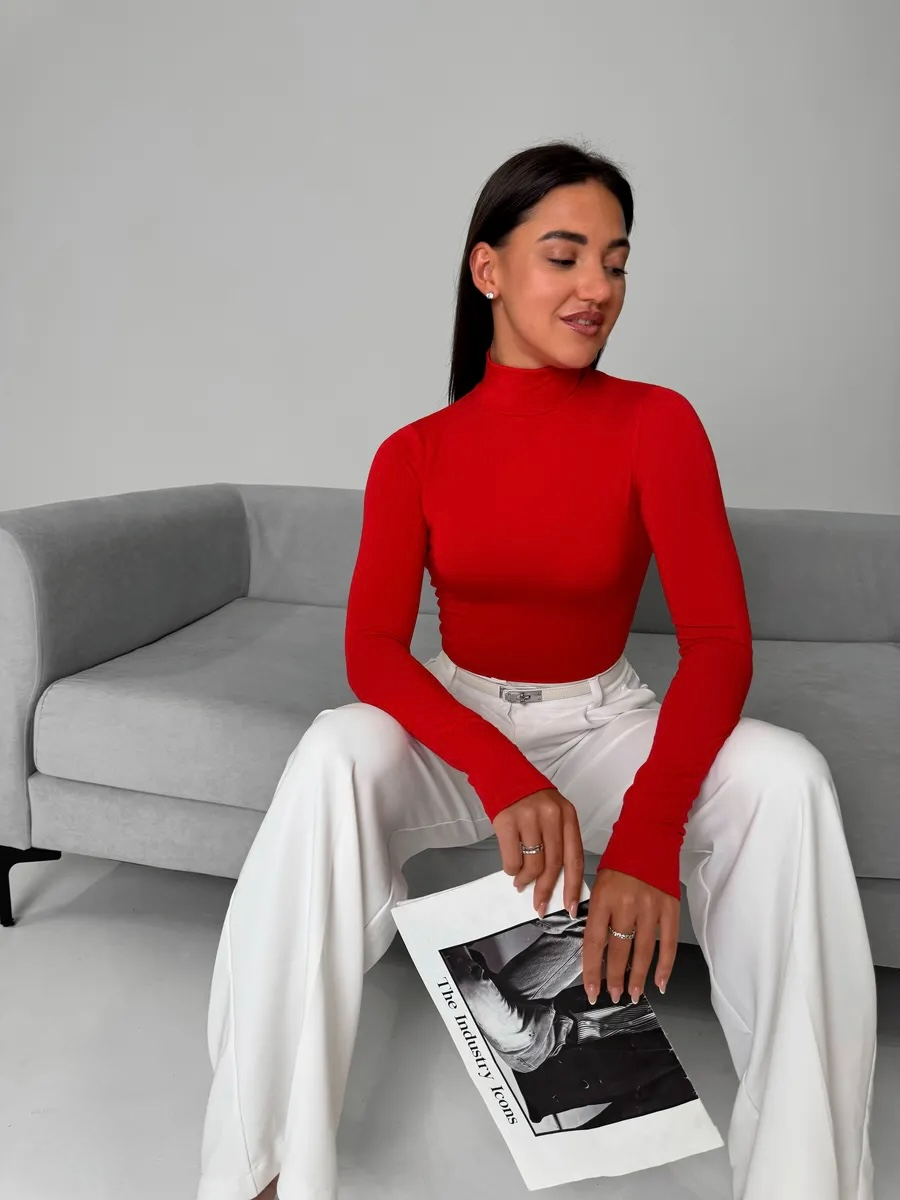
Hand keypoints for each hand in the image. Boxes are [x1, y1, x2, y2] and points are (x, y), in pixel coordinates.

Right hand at [493, 788, 583, 919]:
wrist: (500, 769)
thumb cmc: (528, 795)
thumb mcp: (552, 811)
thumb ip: (558, 838)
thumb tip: (557, 878)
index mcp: (568, 815)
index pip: (575, 857)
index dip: (573, 886)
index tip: (570, 907)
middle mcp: (551, 815)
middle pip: (554, 864)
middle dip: (546, 889)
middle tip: (539, 904)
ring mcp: (528, 817)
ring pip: (533, 864)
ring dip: (525, 880)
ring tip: (520, 881)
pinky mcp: (506, 821)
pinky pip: (512, 859)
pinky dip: (511, 869)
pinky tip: (511, 867)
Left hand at [581, 868, 678, 1004]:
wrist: (649, 835)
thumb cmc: (621, 858)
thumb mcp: (599, 882)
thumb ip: (597, 912)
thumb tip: (594, 944)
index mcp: (604, 898)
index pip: (594, 942)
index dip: (591, 969)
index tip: (591, 988)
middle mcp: (626, 905)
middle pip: (619, 950)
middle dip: (614, 978)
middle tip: (613, 995)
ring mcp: (651, 908)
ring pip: (643, 951)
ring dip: (638, 977)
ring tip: (632, 993)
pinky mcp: (670, 908)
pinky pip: (668, 944)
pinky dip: (665, 966)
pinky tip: (660, 982)